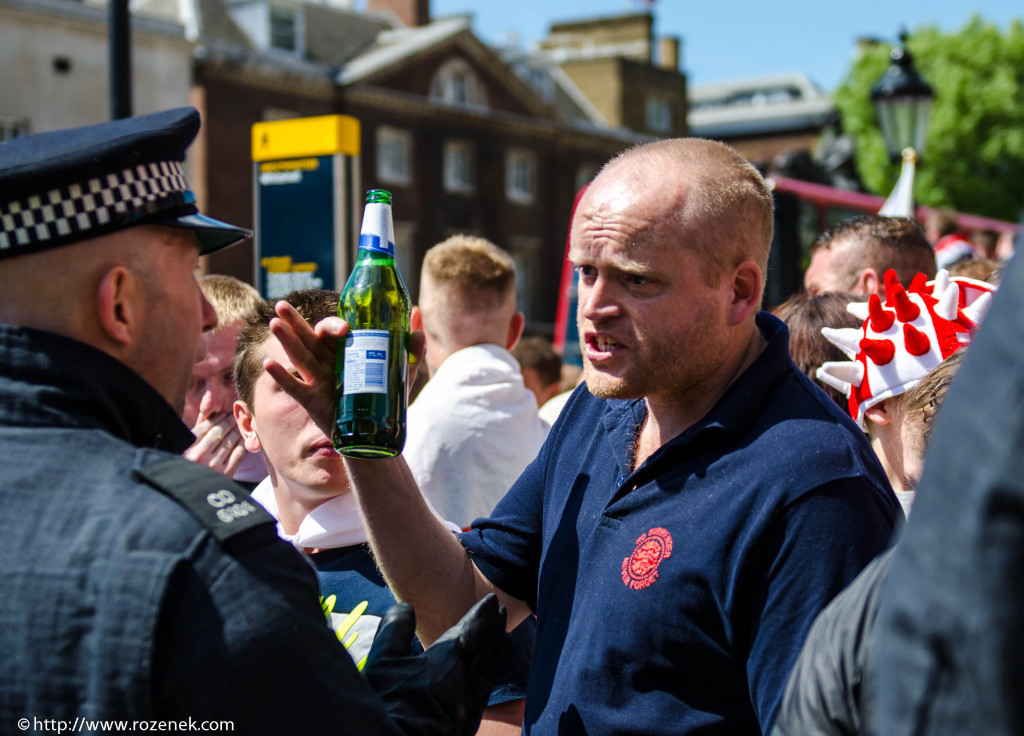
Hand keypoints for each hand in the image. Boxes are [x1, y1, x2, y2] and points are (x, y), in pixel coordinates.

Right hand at [183, 412, 245, 476]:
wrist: (186, 496)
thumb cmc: (181, 473)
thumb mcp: (179, 454)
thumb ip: (191, 439)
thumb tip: (206, 421)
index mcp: (186, 449)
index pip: (204, 427)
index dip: (216, 419)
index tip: (222, 414)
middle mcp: (199, 456)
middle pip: (219, 433)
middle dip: (228, 423)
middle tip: (234, 417)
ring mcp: (213, 466)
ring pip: (229, 443)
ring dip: (236, 433)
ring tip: (239, 427)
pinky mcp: (224, 475)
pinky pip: (237, 456)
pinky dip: (241, 447)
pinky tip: (242, 441)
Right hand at [269, 300, 425, 439]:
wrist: (375, 434)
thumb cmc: (385, 400)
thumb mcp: (401, 374)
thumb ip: (411, 350)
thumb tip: (418, 322)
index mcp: (346, 352)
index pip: (335, 332)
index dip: (335, 326)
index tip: (344, 329)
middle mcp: (329, 363)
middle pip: (309, 338)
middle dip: (296, 322)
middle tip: (281, 305)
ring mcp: (319, 381)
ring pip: (300, 357)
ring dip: (286, 341)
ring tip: (274, 324)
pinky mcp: (313, 401)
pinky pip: (295, 387)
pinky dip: (283, 376)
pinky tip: (269, 364)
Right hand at [362, 595, 507, 735]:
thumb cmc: (387, 703)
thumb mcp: (382, 661)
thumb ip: (395, 629)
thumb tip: (406, 607)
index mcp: (448, 660)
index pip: (474, 629)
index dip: (484, 613)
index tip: (492, 600)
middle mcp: (467, 678)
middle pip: (489, 646)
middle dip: (496, 626)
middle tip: (502, 611)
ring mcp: (471, 701)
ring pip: (493, 667)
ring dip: (500, 648)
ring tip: (507, 636)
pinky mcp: (470, 720)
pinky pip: (489, 687)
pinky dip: (495, 671)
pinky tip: (493, 669)